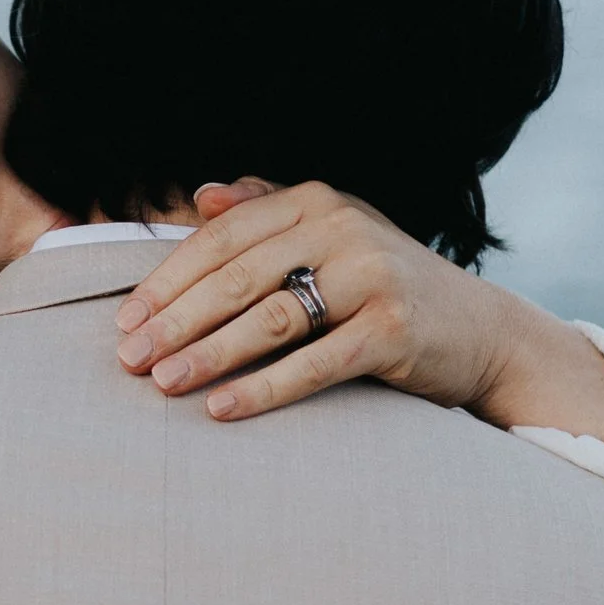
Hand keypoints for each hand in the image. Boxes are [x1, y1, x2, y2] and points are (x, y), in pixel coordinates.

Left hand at [113, 178, 603, 438]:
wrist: (479, 330)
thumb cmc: (383, 286)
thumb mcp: (330, 237)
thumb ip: (266, 211)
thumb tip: (201, 195)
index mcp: (315, 202)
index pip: (221, 238)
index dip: (166, 280)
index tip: (124, 321)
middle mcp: (343, 229)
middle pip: (236, 278)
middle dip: (174, 321)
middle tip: (127, 360)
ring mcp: (372, 277)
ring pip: (269, 319)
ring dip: (207, 355)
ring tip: (162, 384)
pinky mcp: (394, 331)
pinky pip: (314, 364)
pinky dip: (264, 389)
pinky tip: (220, 409)